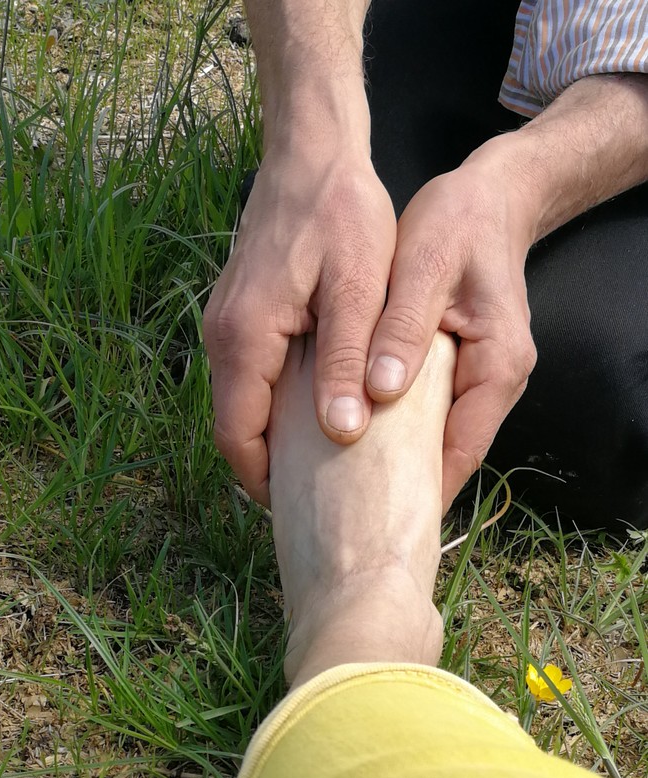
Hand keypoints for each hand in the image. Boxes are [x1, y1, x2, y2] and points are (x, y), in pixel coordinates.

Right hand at [204, 150, 396, 505]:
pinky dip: (273, 406)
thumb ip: (344, 361)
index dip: (264, 482)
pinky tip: (315, 413)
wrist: (310, 151)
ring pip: (239, 405)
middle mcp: (221, 337)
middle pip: (232, 428)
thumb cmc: (340, 211)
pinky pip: (248, 378)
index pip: (237, 437)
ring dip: (272, 438)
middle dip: (269, 468)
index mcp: (244, 338)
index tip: (300, 511)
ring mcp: (225, 325)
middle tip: (317, 497)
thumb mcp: (358, 287)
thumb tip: (339, 434)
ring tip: (322, 465)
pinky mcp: (239, 315)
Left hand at [364, 150, 537, 510]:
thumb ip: (403, 330)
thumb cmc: (459, 224)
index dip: (422, 490)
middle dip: (402, 484)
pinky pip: (424, 412)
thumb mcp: (425, 269)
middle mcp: (494, 383)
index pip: (462, 451)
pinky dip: (391, 427)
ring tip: (341, 486)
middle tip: (347, 512)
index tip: (376, 520)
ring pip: (434, 436)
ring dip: (392, 459)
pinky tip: (349, 437)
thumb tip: (381, 392)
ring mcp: (478, 378)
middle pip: (448, 454)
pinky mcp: (457, 368)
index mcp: (498, 367)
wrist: (487, 195)